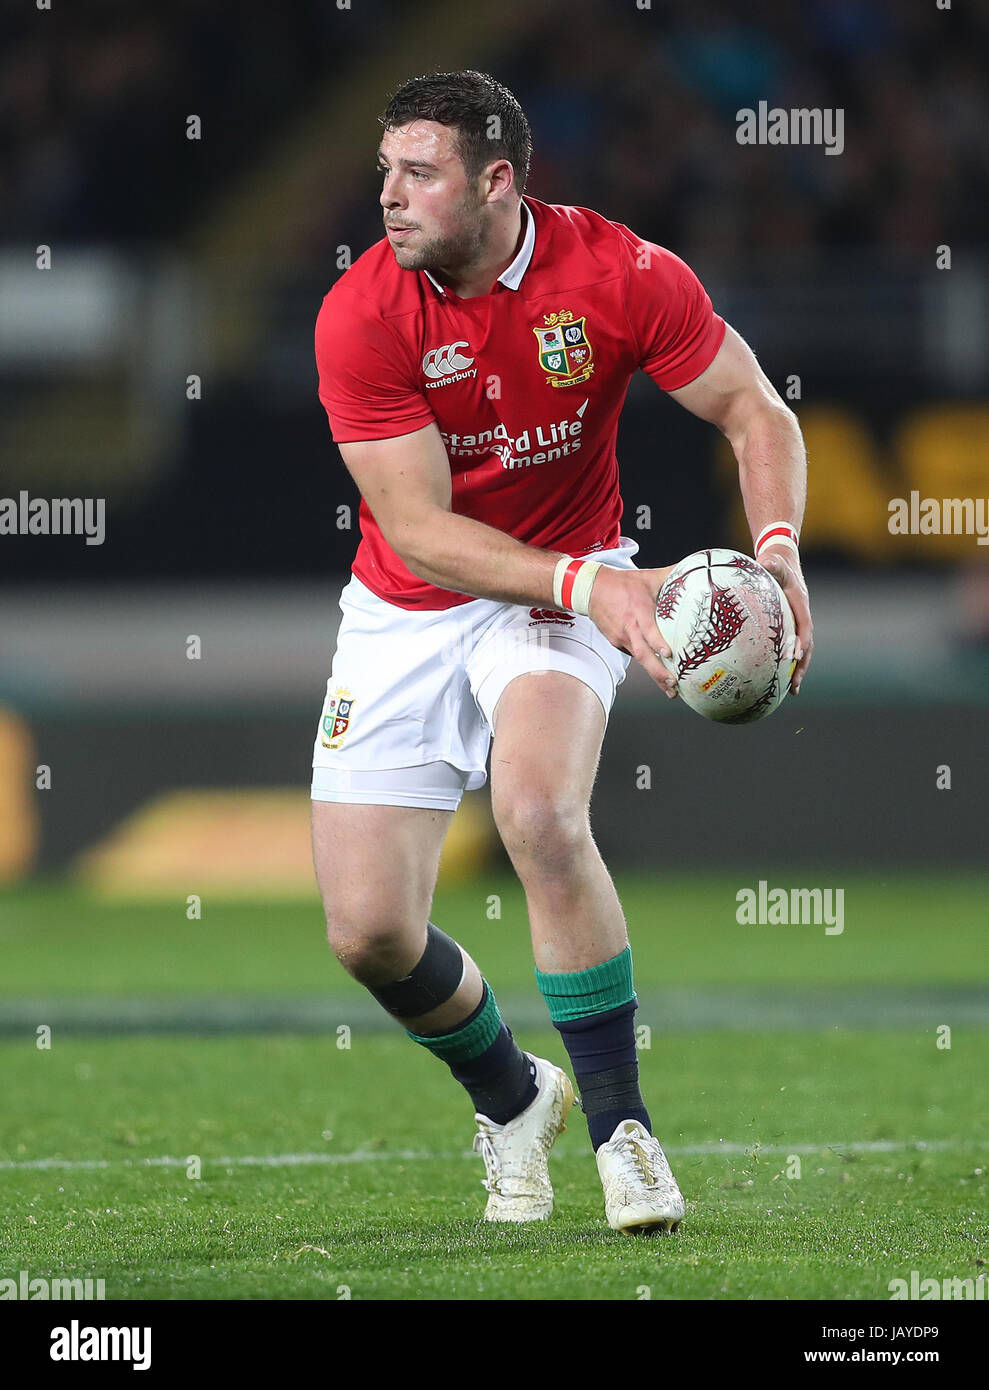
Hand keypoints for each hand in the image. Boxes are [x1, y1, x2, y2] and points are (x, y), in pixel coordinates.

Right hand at [587, 565, 678, 696]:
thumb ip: (673, 575)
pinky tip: (659, 674)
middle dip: (658, 672)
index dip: (657, 642)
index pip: (647, 629)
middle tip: (673, 684)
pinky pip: (634, 654)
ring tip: (671, 690)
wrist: (591, 591)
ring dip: (655, 676)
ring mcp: (622, 638)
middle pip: (643, 655)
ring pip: (640, 660)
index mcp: (638, 611)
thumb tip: (695, 570)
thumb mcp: (649, 577)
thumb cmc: (623, 584)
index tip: (668, 653)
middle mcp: (629, 628)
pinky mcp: (617, 643)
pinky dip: (646, 665)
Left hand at [757, 546, 812, 693]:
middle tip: (794, 685)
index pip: (804, 626)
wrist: (782, 560)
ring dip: (797, 670)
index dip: (801, 642)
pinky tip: (774, 677)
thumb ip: (772, 564)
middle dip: (802, 666)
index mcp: (800, 605)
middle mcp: (802, 617)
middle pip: (807, 646)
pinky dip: (785, 663)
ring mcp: (797, 623)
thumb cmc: (776, 562)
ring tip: (791, 690)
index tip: (795, 657)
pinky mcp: (789, 627)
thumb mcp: (775, 561)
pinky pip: (789, 647)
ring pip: (801, 650)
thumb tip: (765, 562)